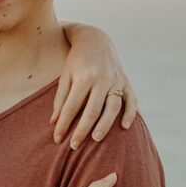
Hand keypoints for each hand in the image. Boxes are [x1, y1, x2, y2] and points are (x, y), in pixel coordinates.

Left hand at [53, 27, 138, 145]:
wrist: (96, 39)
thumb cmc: (76, 61)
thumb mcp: (65, 76)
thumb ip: (61, 99)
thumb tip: (54, 123)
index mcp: (83, 77)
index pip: (71, 106)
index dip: (64, 124)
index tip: (57, 139)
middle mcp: (101, 79)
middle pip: (92, 110)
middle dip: (82, 130)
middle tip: (74, 146)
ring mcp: (116, 80)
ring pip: (113, 106)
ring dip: (105, 124)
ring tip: (95, 139)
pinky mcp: (126, 81)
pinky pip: (131, 100)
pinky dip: (130, 114)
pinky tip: (124, 127)